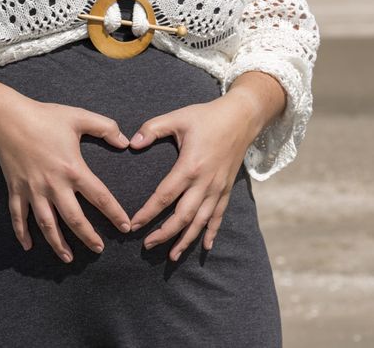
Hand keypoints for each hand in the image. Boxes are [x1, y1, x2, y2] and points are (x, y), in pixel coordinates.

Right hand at [0, 73, 131, 262]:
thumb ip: (106, 128)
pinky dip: (22, 233)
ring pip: (47, 224)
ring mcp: (33, 190)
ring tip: (68, 258)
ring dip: (58, 243)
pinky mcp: (16, 190)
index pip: (100, 197)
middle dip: (88, 237)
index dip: (114, 213)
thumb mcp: (79, 117)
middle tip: (99, 249)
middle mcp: (54, 185)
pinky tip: (28, 246)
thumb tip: (126, 141)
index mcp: (73, 169)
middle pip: (74, 219)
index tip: (125, 227)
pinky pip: (18, 216)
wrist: (6, 118)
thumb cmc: (45, 117)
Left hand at [128, 71, 285, 261]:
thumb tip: (131, 143)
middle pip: (182, 216)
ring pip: (201, 221)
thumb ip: (152, 129)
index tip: (133, 225)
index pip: (164, 196)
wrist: (241, 117)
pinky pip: (218, 216)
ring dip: (186, 240)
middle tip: (147, 245)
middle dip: (164, 234)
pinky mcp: (226, 189)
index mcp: (189, 166)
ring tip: (172, 256)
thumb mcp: (178, 117)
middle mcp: (205, 183)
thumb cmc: (207, 117)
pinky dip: (212, 232)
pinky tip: (205, 246)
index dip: (147, 213)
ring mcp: (218, 188)